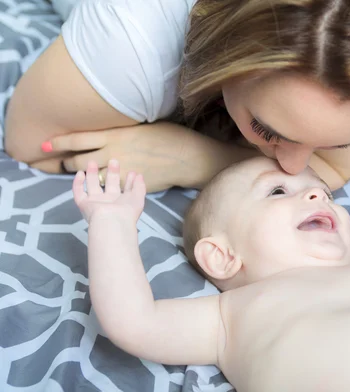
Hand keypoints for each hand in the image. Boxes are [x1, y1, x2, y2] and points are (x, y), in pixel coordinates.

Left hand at [35, 122, 200, 192]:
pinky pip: (108, 188)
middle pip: (78, 161)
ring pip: (90, 177)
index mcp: (113, 135)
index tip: (45, 145)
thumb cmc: (168, 136)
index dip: (58, 143)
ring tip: (75, 177)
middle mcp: (112, 153)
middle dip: (64, 163)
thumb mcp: (140, 126)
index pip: (77, 139)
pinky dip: (99, 188)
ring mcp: (120, 172)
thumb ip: (120, 130)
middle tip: (57, 163)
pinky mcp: (129, 185)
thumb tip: (108, 131)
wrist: (185, 157)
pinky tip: (96, 188)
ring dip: (81, 178)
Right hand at [73, 159, 145, 222]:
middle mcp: (109, 202)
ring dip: (92, 174)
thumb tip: (139, 175)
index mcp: (123, 203)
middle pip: (109, 185)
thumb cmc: (127, 211)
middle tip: (113, 160)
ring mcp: (96, 203)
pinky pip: (78, 193)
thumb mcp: (138, 197)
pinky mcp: (84, 205)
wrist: (112, 221)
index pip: (125, 190)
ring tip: (92, 162)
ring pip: (92, 186)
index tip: (132, 172)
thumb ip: (139, 186)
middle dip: (111, 173)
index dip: (129, 181)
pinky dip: (77, 183)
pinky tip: (80, 173)